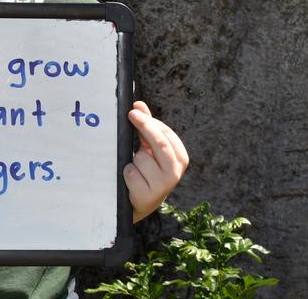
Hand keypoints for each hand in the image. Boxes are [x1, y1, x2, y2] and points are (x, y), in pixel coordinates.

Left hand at [123, 100, 188, 221]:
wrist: (140, 203)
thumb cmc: (147, 171)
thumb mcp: (150, 149)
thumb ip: (146, 127)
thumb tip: (139, 105)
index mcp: (180, 158)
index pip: (166, 134)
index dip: (149, 121)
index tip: (134, 111)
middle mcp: (175, 172)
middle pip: (159, 143)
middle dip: (144, 126)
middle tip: (131, 115)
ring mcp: (163, 186)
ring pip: (141, 158)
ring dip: (133, 159)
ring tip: (136, 168)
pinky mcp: (148, 196)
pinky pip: (131, 173)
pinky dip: (127, 173)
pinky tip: (131, 180)